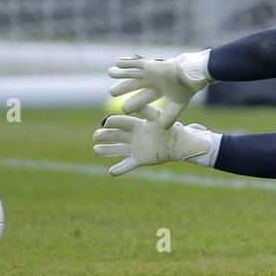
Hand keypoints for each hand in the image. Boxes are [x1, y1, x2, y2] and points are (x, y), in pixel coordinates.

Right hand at [91, 106, 215, 175]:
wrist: (180, 144)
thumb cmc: (171, 128)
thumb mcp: (159, 118)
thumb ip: (147, 111)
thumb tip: (135, 103)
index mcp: (137, 124)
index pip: (122, 122)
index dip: (114, 122)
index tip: (105, 121)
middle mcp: (134, 136)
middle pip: (116, 135)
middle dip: (105, 135)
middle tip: (95, 135)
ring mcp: (135, 148)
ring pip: (117, 149)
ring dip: (107, 150)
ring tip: (96, 150)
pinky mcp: (140, 159)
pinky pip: (128, 165)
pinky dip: (120, 169)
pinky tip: (111, 172)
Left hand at [108, 50, 211, 128]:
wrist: (189, 76)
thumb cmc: (185, 90)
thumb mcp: (177, 105)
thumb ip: (170, 116)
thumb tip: (164, 128)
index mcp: (160, 90)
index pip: (144, 98)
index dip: (135, 102)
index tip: (125, 109)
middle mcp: (154, 81)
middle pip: (134, 85)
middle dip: (124, 88)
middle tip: (112, 92)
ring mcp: (151, 72)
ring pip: (132, 73)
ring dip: (121, 73)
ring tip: (110, 73)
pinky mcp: (150, 65)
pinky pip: (135, 63)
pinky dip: (126, 63)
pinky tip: (118, 62)